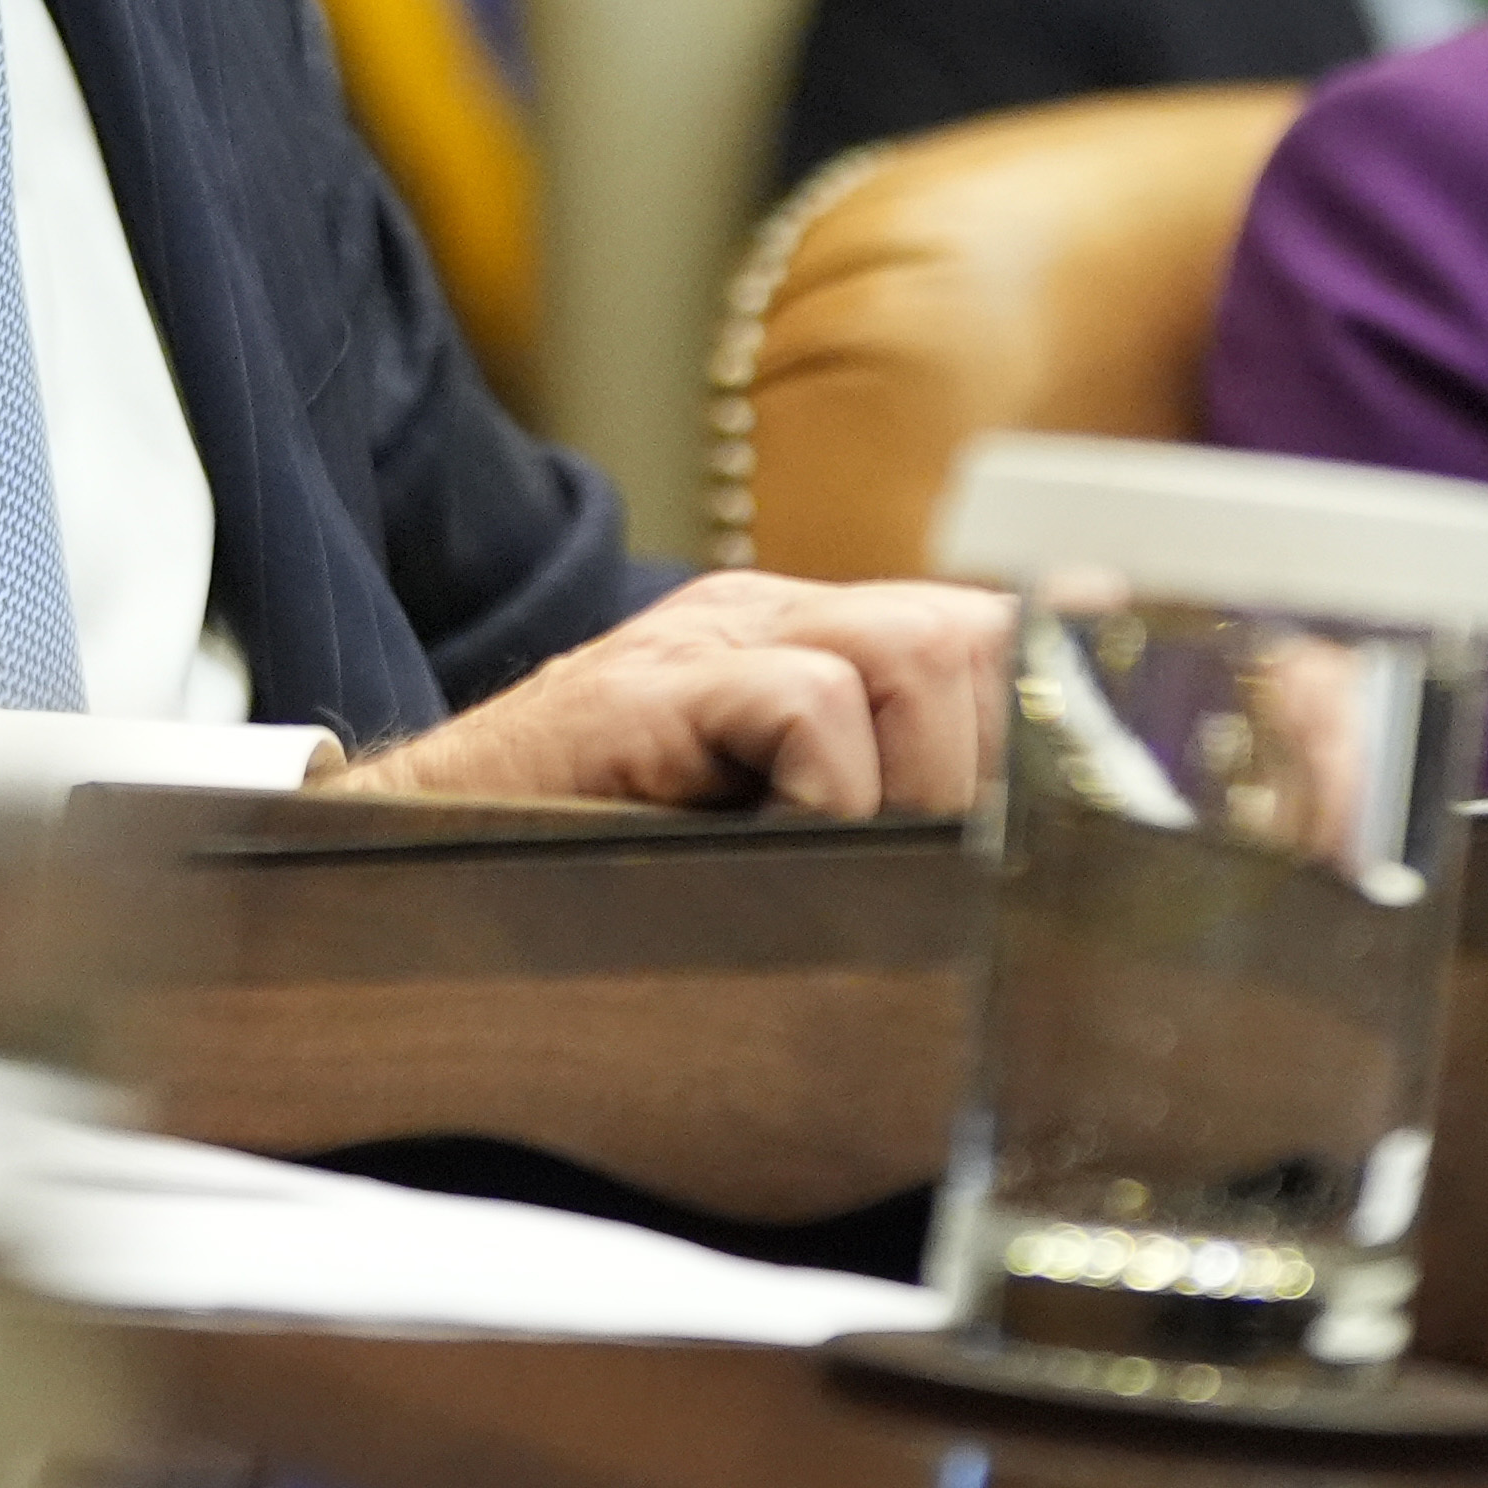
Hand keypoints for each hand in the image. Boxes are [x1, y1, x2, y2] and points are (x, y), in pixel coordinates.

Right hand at [337, 572, 1012, 818]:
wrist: (388, 857)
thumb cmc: (575, 868)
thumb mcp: (746, 831)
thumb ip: (857, 815)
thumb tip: (999, 862)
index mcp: (790, 640)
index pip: (974, 626)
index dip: (1052, 700)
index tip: (1098, 783)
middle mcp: (756, 619)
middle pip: (966, 632)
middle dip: (991, 762)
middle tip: (943, 866)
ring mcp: (699, 647)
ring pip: (913, 652)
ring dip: (923, 782)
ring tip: (860, 861)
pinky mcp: (645, 697)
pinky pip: (809, 705)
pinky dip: (833, 794)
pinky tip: (781, 850)